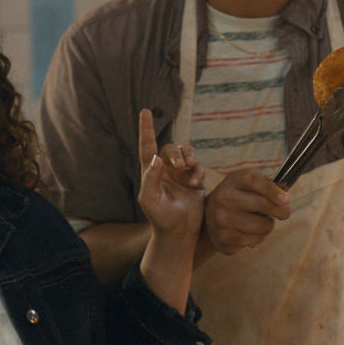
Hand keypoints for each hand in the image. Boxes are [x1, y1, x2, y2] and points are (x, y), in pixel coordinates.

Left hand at [136, 109, 204, 236]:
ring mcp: (180, 174)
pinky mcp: (194, 180)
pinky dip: (198, 171)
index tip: (145, 111)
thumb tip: (156, 157)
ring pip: (186, 153)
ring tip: (189, 171)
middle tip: (180, 166)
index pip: (147, 145)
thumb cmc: (160, 218)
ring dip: (188, 158)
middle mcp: (165, 170)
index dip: (146, 128)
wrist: (179, 233)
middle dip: (176, 154)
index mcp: (151, 171)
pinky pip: (198, 166)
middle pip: (170, 148)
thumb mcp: (150, 199)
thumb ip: (151, 178)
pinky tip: (196, 183)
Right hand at [203, 168, 290, 254]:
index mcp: (232, 180)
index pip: (254, 181)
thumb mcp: (247, 185)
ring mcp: (222, 219)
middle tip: (284, 212)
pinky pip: (257, 240)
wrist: (208, 216)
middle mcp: (224, 198)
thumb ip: (266, 186)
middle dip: (281, 210)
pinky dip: (259, 237)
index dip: (273, 190)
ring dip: (268, 225)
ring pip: (264, 225)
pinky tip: (249, 231)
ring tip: (260, 221)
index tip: (285, 199)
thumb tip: (284, 200)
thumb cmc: (237, 198)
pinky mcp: (225, 238)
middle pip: (263, 204)